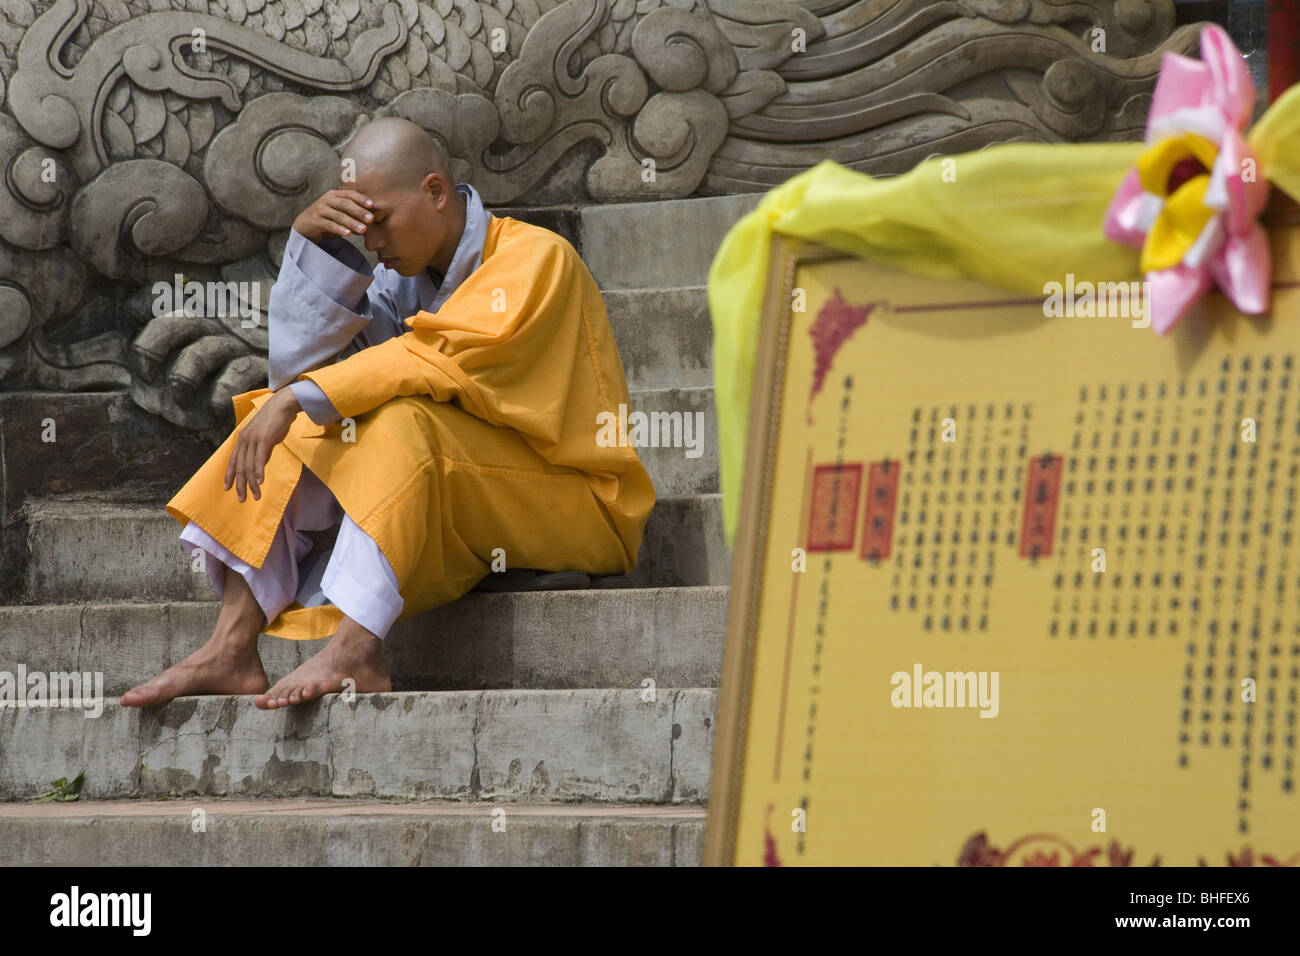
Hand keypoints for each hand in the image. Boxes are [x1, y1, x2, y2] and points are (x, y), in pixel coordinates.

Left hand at [225, 387, 300, 501]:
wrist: (282, 406)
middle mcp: (244, 440)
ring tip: (256, 496)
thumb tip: (260, 464)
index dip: (230, 476)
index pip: (232, 461)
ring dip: (252, 484)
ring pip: (249, 466)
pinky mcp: (264, 440)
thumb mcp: (263, 437)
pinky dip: (259, 472)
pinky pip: (259, 459)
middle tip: (242, 499)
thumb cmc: (275, 421)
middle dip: (240, 485)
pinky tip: (260, 482)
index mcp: (242, 439)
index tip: (228, 488)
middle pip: (240, 467)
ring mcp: (253, 440)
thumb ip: (260, 450)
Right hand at [292, 188, 374, 241]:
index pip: (349, 194)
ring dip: (352, 222)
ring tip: (363, 230)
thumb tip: (371, 222)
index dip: (361, 198)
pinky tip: (348, 234)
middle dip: (359, 211)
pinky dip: (339, 229)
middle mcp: (327, 200)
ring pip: (338, 215)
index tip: (372, 204)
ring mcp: (320, 209)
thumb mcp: (340, 215)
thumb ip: (354, 216)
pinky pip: (329, 225)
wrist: (305, 225)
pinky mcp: (315, 220)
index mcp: (334, 195)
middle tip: (371, 219)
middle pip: (345, 204)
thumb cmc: (327, 219)